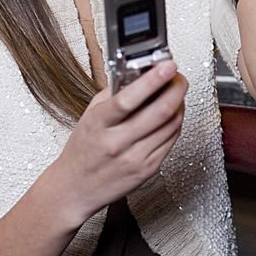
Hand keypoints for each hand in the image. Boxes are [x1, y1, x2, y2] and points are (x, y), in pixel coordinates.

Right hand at [51, 60, 185, 224]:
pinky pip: (172, 139)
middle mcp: (117, 143)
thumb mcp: (90, 115)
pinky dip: (176, 122)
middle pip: (160, 112)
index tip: (167, 66)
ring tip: (175, 93)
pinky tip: (171, 114)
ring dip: (179, 104)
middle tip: (178, 77)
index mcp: (98, 124)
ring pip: (172, 125)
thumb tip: (139, 73)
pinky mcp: (149, 169)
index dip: (152, 80)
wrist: (76, 188)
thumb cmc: (83, 151)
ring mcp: (135, 158)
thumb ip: (113, 93)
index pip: (128, 99)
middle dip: (176, 89)